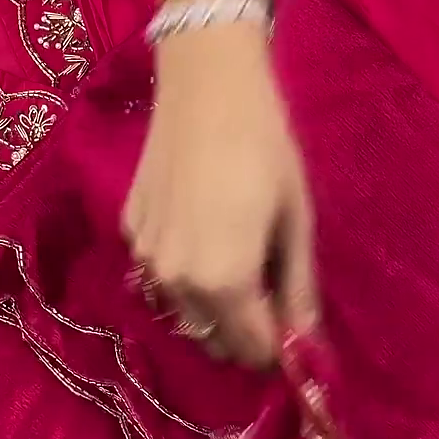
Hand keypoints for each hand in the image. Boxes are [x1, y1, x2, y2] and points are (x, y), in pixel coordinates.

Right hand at [123, 22, 317, 367]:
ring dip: (213, 310)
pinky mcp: (130, 232)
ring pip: (185, 315)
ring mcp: (146, 259)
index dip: (280, 352)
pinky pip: (161, 277)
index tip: (297, 336)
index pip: (253, 350)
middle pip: (215, 341)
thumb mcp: (296, 222)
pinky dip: (185, 275)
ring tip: (239, 265)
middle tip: (272, 298)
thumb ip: (298, 290)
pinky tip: (203, 232)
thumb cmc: (266, 149)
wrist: (207, 86)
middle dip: (246, 335)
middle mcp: (177, 283)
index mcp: (224, 284)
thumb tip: (307, 345)